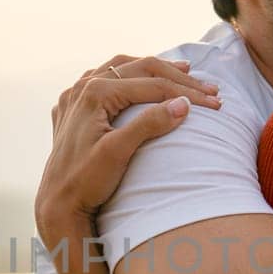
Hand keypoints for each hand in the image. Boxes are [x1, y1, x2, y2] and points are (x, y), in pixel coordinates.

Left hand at [36, 55, 220, 273]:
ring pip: (121, 69)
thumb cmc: (86, 182)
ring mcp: (76, 96)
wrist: (58, 204)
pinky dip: (128, 77)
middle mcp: (83, 87)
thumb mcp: (118, 153)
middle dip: (177, 77)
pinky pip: (104, 79)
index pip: (153, 85)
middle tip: (208, 87)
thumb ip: (148, 125)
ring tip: (182, 71)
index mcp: (95, 92)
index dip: (186, 93)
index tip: (215, 103)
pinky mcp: (73, 109)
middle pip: (140, 69)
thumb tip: (182, 105)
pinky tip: (140, 82)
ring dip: (152, 70)